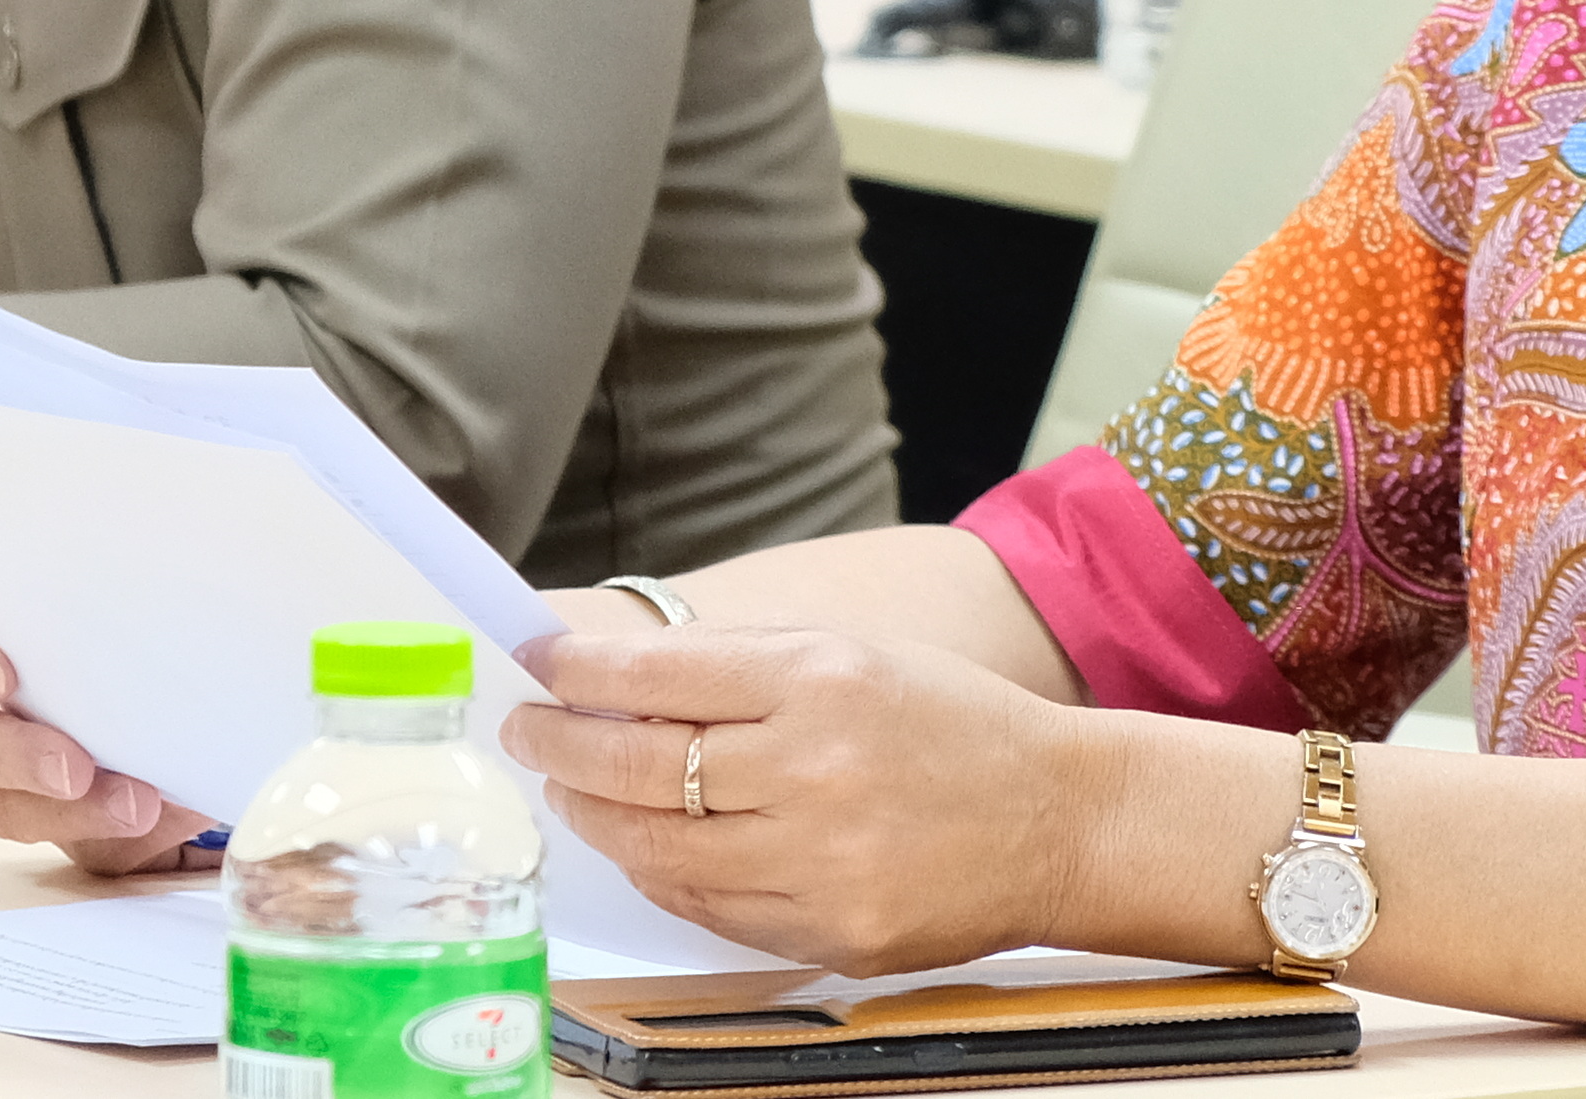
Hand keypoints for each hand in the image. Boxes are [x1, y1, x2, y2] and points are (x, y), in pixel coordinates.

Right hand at [0, 611, 222, 874]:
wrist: (193, 707)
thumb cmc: (151, 628)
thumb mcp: (140, 600)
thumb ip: (131, 587)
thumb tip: (171, 557)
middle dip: (12, 754)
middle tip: (71, 766)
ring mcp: (16, 777)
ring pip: (3, 805)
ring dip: (68, 809)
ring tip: (138, 802)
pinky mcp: (63, 821)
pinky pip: (68, 838)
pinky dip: (109, 825)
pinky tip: (155, 809)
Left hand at [503, 624, 1113, 976]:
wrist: (1059, 821)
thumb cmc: (953, 723)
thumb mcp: (854, 653)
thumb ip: (739, 661)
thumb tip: (618, 671)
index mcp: (821, 679)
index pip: (662, 674)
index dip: (580, 672)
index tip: (537, 665)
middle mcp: (815, 768)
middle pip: (641, 763)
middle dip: (561, 745)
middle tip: (527, 730)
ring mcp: (820, 862)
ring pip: (659, 844)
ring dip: (595, 813)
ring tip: (569, 789)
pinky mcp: (829, 933)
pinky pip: (707, 906)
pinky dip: (658, 871)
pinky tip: (640, 842)